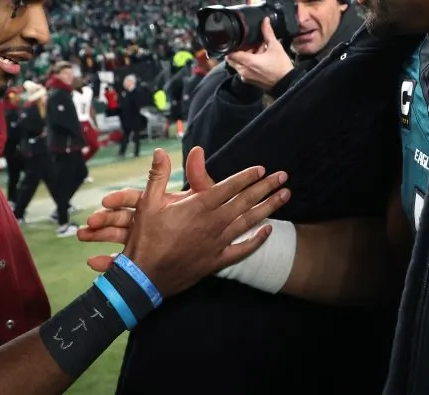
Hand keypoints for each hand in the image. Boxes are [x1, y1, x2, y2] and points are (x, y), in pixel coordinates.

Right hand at [82, 147, 290, 297]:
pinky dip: (257, 240)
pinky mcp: (216, 260)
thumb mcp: (147, 202)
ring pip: (249, 222)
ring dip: (269, 208)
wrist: (144, 277)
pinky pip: (242, 249)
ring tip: (285, 196)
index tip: (262, 169)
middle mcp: (213, 222)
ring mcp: (217, 242)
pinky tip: (269, 231)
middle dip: (266, 187)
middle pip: (245, 201)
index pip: (229, 186)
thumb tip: (159, 151)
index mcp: (198, 206)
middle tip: (283, 177)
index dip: (247, 176)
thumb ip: (158, 175)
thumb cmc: (145, 238)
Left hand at [225, 18, 293, 91]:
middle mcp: (244, 70)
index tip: (238, 41)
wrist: (287, 83)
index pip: (230, 53)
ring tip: (256, 53)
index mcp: (248, 62)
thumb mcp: (275, 47)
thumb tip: (265, 21)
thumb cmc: (281, 67)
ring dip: (243, 58)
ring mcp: (246, 77)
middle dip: (237, 51)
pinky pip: (243, 71)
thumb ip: (268, 33)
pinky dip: (247, 65)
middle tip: (248, 46)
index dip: (232, 46)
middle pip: (232, 59)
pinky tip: (258, 61)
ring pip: (237, 65)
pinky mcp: (250, 81)